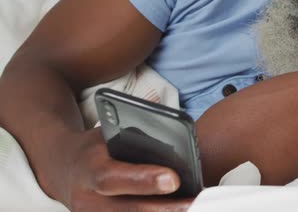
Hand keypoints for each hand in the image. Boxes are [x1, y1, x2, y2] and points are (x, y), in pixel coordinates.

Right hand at [54, 128, 192, 211]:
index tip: (174, 179)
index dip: (143, 180)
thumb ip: (137, 135)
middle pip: (128, 210)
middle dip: (164, 208)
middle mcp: (86, 200)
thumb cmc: (97, 148)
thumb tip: (173, 133)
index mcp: (88, 168)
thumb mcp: (109, 132)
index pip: (113, 177)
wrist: (64, 169)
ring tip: (194, 209)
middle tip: (195, 202)